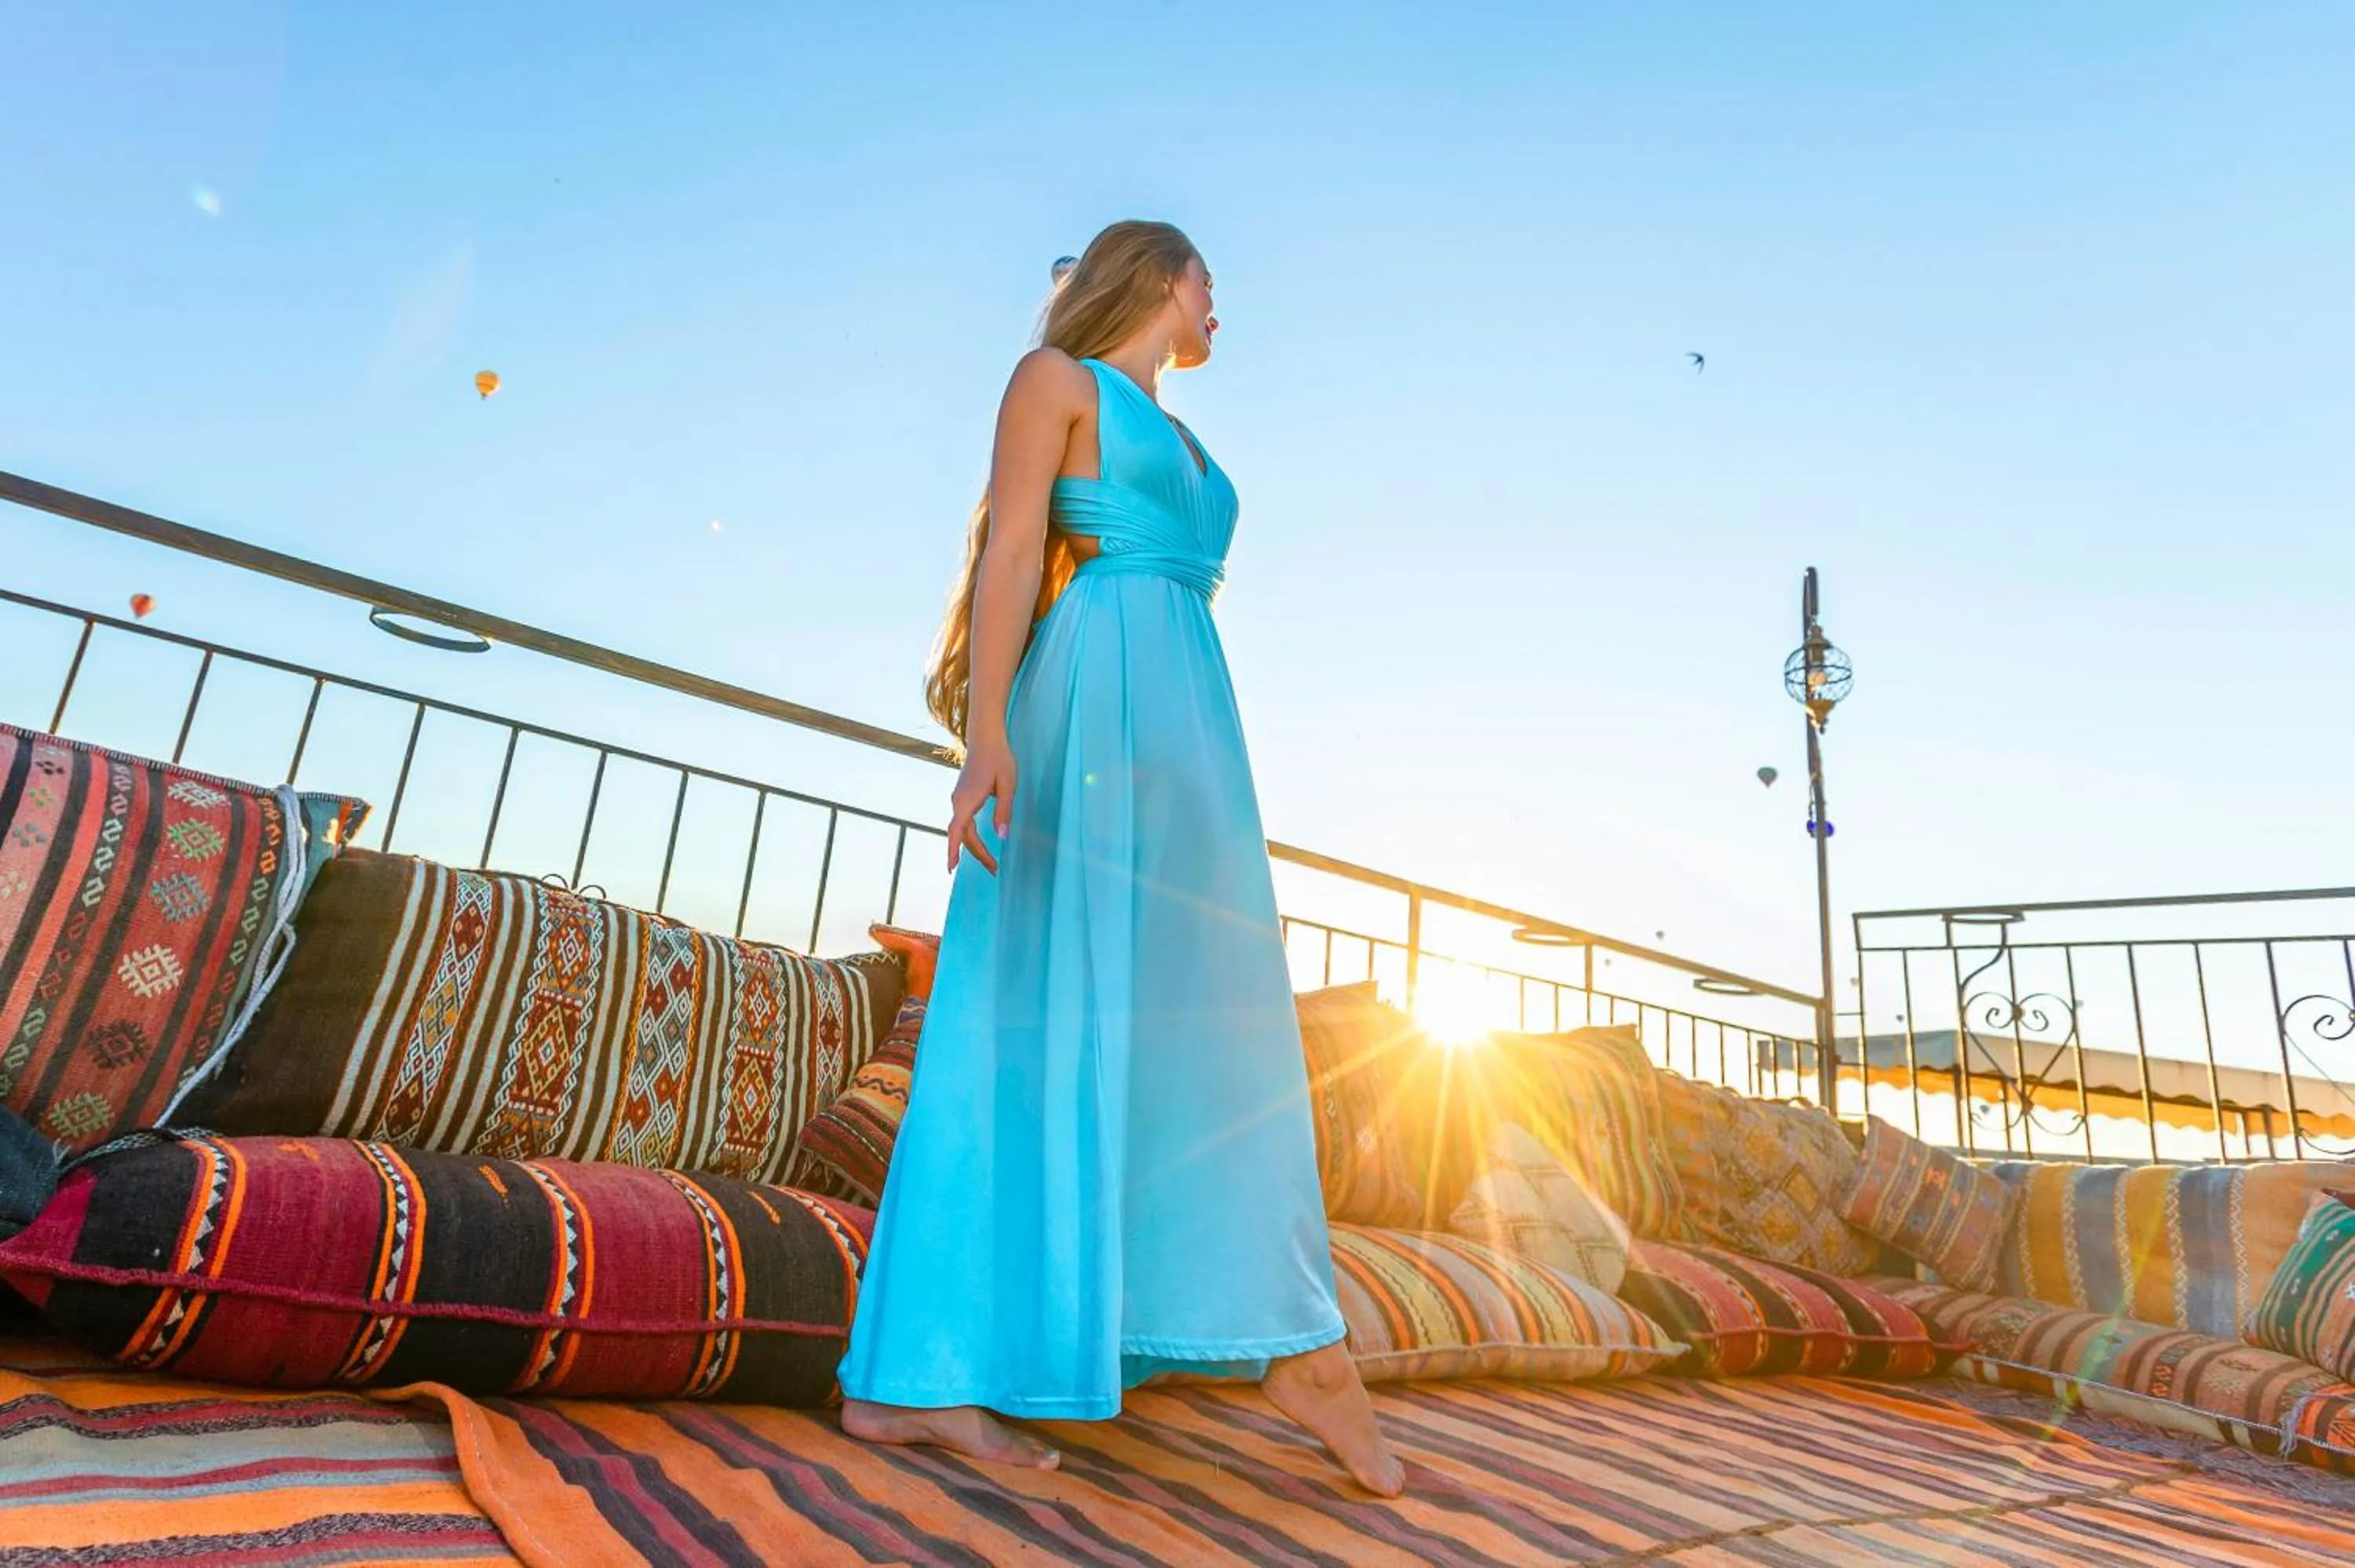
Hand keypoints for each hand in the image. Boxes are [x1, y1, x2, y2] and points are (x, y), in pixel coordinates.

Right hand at [947, 736, 1015, 874]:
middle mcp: (958, 801)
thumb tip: (1002, 836)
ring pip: (962, 830)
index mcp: (968, 800)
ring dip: (974, 847)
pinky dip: (970, 837)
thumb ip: (1004, 811)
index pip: (958, 831)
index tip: (951, 868)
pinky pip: (963, 822)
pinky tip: (978, 844)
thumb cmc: (999, 759)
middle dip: (977, 854)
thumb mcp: (1008, 785)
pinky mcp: (962, 797)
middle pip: (963, 835)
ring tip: (990, 862)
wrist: (985, 738)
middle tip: (994, 870)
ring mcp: (958, 799)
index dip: (953, 850)